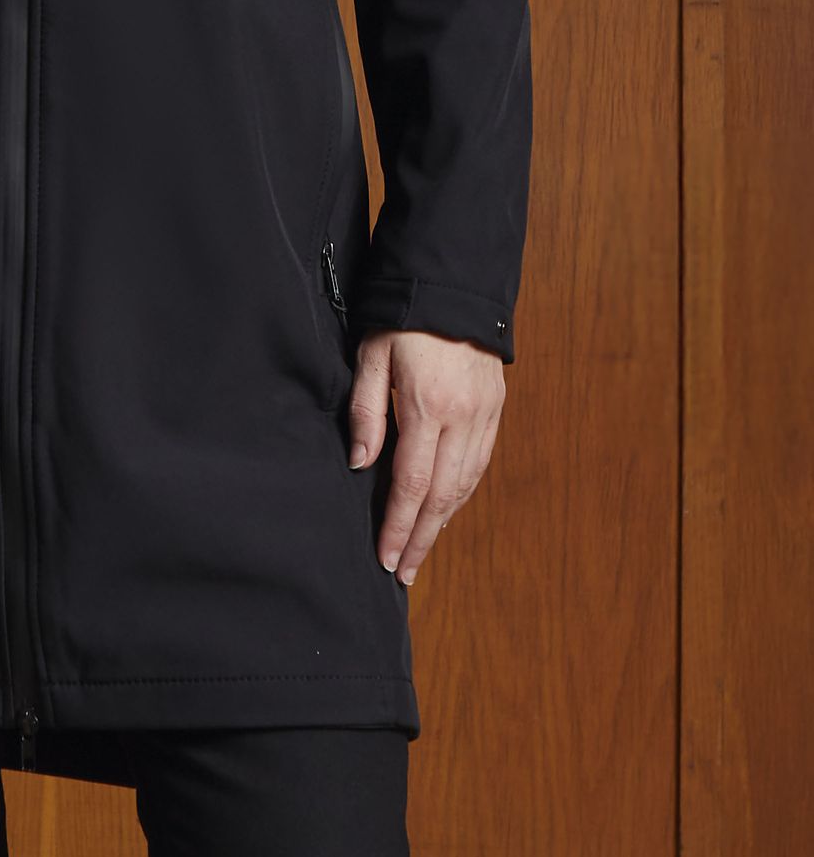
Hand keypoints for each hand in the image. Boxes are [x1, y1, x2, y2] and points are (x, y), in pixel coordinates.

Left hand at [345, 326, 504, 586]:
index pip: (412, 484)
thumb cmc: (404, 316)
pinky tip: (446, 509)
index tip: (385, 557)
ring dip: (443, 523)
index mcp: (428, 406)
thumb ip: (366, 411)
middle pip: (442, 496)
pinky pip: (479, 464)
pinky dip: (462, 494)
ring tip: (420, 550)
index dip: (399, 526)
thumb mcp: (371, 354)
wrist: (455, 284)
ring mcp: (484, 415)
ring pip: (465, 485)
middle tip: (402, 572)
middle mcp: (463, 418)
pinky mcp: (495, 409)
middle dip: (421, 538)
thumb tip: (361, 465)